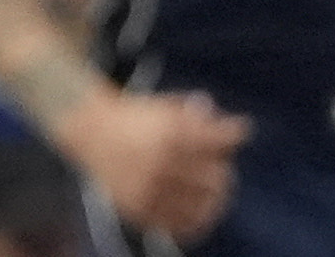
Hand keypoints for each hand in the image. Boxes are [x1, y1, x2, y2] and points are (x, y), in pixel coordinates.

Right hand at [54, 87, 248, 241]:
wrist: (91, 131)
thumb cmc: (135, 116)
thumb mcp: (167, 106)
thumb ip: (201, 117)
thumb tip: (240, 129)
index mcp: (169, 133)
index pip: (217, 140)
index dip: (235, 133)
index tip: (242, 130)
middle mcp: (162, 163)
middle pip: (216, 178)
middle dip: (224, 171)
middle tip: (222, 169)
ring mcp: (151, 190)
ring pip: (203, 206)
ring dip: (216, 199)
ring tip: (214, 193)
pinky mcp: (141, 210)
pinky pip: (181, 226)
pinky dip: (197, 221)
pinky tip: (201, 212)